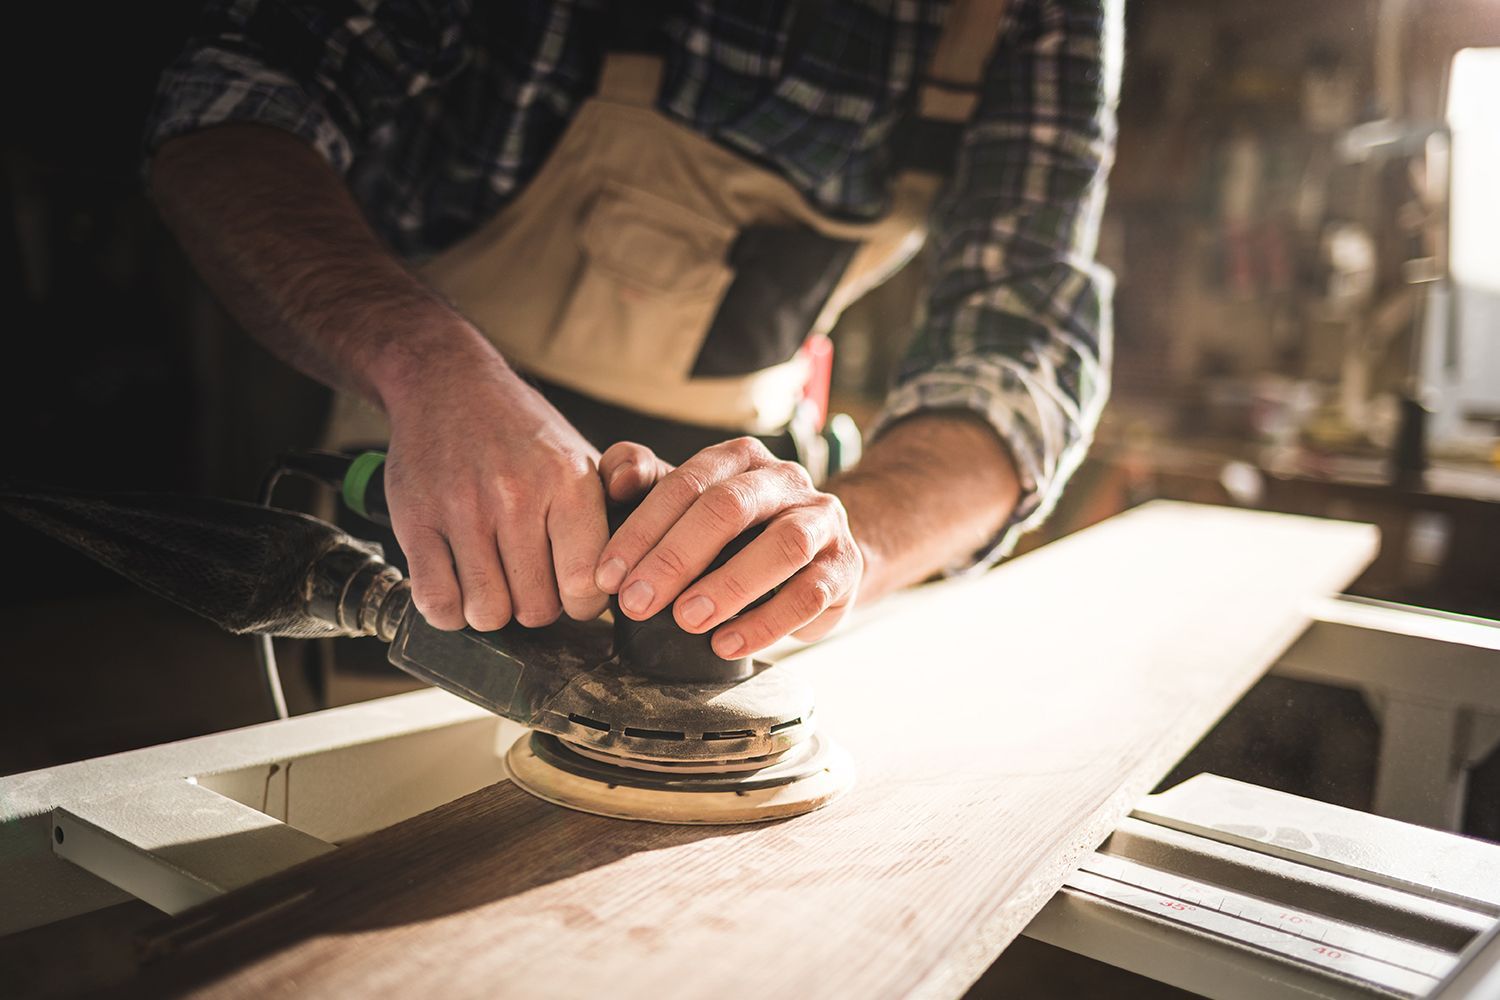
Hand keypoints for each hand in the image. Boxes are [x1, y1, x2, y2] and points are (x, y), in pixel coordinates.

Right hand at [381, 354, 609, 630]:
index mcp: (570, 481)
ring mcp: (462, 508)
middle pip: (536, 608)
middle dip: (535, 607)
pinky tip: (459, 586)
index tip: (573, 593)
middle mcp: (517, 494)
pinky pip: (437, 602)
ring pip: (487, 612)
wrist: (449, 385)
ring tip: (495, 582)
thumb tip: (639, 565)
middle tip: (529, 581)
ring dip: (491, 610)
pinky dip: (449, 610)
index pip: (587, 584)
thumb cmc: (524, 436)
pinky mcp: (416, 519)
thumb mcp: (584, 459)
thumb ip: (618, 508)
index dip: (583, 604)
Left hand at [593, 437, 862, 658]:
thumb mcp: (686, 502)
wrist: (816, 554)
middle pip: (731, 507)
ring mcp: (821, 521)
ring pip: (783, 546)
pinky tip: (727, 645)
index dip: (642, 530)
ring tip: (686, 621)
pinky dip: (766, 623)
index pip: (686, 483)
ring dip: (730, 586)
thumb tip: (616, 479)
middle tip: (637, 602)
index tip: (608, 576)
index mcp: (739, 458)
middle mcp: (784, 480)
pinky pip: (810, 594)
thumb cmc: (734, 532)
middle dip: (677, 557)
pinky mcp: (843, 566)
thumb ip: (642, 478)